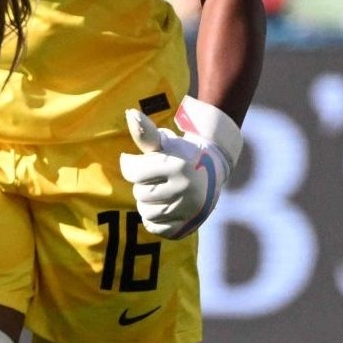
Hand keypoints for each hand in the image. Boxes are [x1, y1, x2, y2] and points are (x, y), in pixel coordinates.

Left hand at [120, 95, 241, 239]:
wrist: (213, 171)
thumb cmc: (180, 154)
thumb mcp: (164, 142)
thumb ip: (145, 132)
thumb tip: (130, 113)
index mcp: (177, 165)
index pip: (130, 171)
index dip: (132, 166)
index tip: (143, 163)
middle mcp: (186, 188)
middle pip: (139, 193)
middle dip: (144, 185)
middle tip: (159, 179)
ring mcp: (189, 210)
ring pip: (145, 213)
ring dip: (148, 204)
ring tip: (164, 193)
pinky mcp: (188, 226)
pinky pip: (155, 228)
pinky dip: (155, 220)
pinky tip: (167, 207)